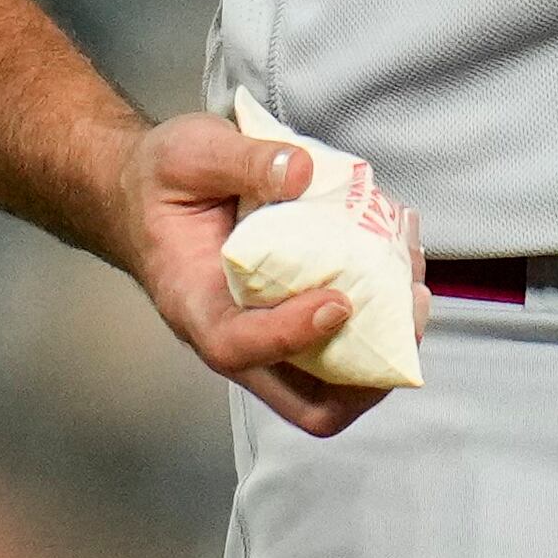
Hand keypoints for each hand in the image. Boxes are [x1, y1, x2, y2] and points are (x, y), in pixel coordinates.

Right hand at [109, 112, 391, 437]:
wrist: (145, 196)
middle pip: (308, 404)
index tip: (339, 300)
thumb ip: (242, 160)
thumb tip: (300, 173)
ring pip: (340, 378)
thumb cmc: (162, 182)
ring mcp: (272, 332)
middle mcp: (236, 334)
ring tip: (412, 268)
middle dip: (369, 375)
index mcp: (194, 303)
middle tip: (406, 309)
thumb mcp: (189, 152)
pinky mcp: (296, 314)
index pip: (238, 348)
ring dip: (389, 337)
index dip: (291, 335)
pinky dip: (384, 306)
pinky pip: (348, 338)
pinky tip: (399, 250)